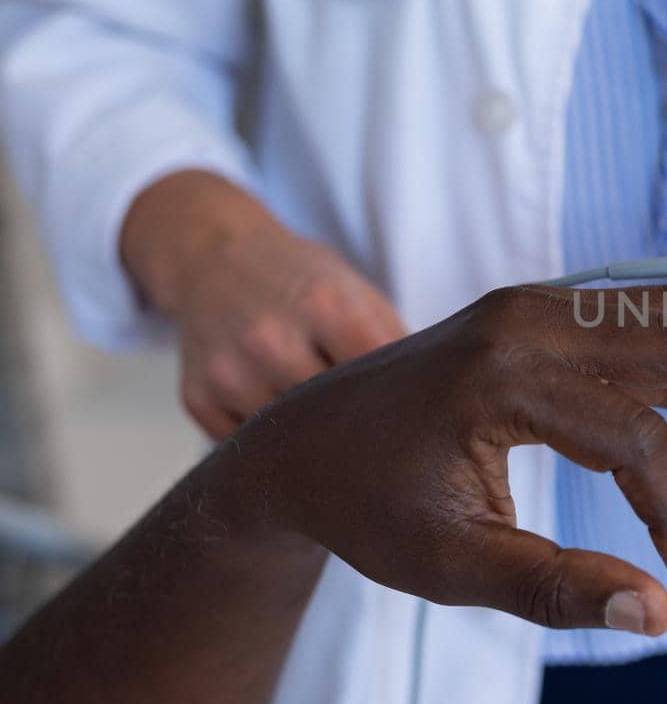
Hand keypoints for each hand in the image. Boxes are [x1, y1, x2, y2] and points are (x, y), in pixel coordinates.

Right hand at [121, 171, 406, 437]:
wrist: (213, 257)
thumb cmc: (299, 277)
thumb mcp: (355, 290)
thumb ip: (393, 340)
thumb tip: (433, 399)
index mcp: (322, 305)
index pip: (377, 376)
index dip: (400, 402)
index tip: (415, 420)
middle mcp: (269, 338)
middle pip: (333, 414)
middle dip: (357, 426)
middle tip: (378, 440)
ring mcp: (228, 371)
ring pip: (289, 439)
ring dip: (312, 442)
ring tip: (330, 433)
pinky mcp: (196, 396)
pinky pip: (245, 446)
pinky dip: (268, 445)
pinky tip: (280, 426)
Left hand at [213, 282, 666, 634]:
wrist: (298, 445)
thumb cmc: (372, 508)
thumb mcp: (450, 565)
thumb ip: (554, 587)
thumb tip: (658, 610)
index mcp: (503, 377)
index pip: (633, 439)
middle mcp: (529, 320)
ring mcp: (538, 305)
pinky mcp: (543, 311)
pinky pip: (641, 308)